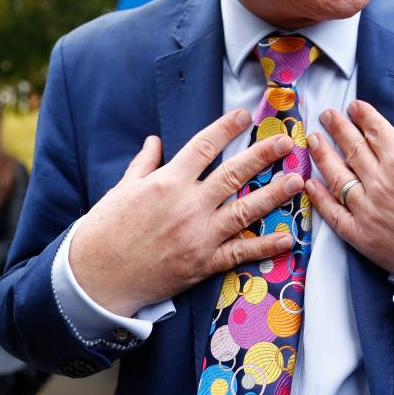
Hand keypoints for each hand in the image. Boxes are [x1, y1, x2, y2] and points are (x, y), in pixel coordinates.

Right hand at [68, 110, 305, 316]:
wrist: (95, 279)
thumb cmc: (105, 231)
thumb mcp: (122, 189)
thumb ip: (144, 164)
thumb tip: (156, 141)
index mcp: (167, 182)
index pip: (204, 146)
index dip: (226, 127)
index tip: (245, 115)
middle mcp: (188, 206)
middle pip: (233, 174)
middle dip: (263, 155)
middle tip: (286, 142)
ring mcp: (198, 236)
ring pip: (245, 211)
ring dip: (274, 195)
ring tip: (298, 181)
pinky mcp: (202, 264)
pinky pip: (239, 253)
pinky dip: (264, 247)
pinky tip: (287, 237)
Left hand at [305, 101, 393, 281]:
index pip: (376, 130)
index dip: (363, 115)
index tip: (354, 106)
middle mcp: (380, 182)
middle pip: (352, 147)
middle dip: (337, 127)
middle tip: (326, 114)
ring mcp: (368, 209)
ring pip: (337, 176)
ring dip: (322, 155)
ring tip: (313, 140)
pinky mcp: (361, 235)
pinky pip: (334, 213)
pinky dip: (319, 198)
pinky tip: (310, 183)